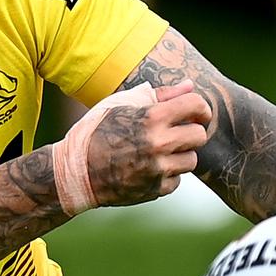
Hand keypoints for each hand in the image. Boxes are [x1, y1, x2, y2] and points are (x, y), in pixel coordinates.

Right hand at [85, 80, 211, 206]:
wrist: (75, 171)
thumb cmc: (96, 131)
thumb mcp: (122, 104)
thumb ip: (160, 94)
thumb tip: (190, 86)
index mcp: (151, 117)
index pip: (196, 105)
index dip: (200, 108)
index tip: (196, 113)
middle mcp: (158, 143)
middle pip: (199, 135)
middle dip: (191, 132)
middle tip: (178, 133)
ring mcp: (157, 169)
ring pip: (191, 160)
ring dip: (180, 155)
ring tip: (159, 152)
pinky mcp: (155, 190)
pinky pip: (177, 180)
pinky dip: (167, 175)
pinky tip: (148, 168)